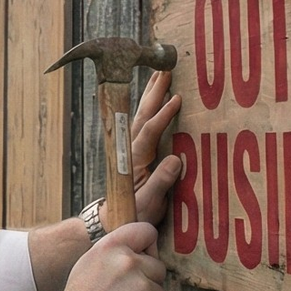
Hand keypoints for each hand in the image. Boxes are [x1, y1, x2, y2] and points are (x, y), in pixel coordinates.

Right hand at [47, 221, 165, 290]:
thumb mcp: (89, 262)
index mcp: (112, 247)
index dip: (147, 245)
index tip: (143, 255)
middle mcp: (128, 263)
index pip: (147, 231)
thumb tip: (141, 249)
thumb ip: (115, 251)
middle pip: (157, 265)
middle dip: (147, 279)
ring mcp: (142, 287)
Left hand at [124, 68, 185, 224]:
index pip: (148, 132)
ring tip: (160, 74)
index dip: (163, 116)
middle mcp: (130, 149)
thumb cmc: (133, 214)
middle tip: (166, 71)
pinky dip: (149, 106)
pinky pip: (142, 122)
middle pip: (141, 115)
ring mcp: (130, 148)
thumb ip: (161, 183)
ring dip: (150, 94)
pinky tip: (156, 96)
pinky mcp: (134, 150)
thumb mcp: (149, 204)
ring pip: (139, 115)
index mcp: (134, 160)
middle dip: (154, 93)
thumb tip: (176, 159)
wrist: (113, 219)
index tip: (177, 100)